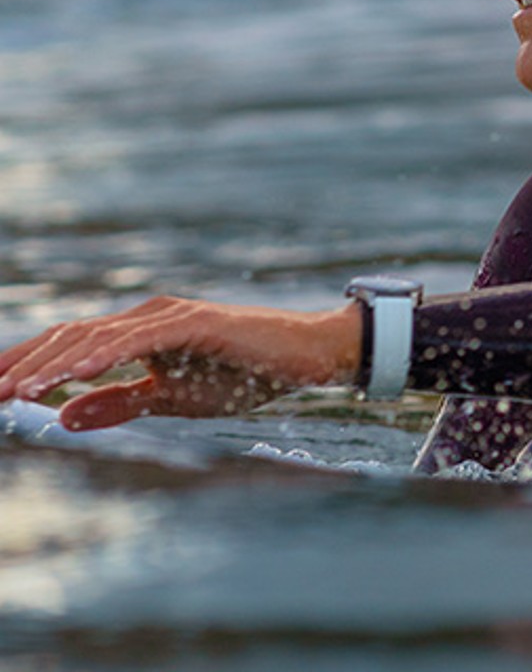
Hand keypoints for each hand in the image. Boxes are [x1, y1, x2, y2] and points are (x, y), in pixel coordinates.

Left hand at [0, 296, 359, 429]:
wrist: (301, 356)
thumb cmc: (241, 374)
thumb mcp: (171, 399)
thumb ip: (119, 402)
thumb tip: (62, 416)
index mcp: (137, 331)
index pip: (70, 345)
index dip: (27, 365)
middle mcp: (146, 315)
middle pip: (71, 336)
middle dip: (25, 365)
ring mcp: (169, 315)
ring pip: (97, 335)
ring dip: (53, 365)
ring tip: (16, 392)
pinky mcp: (194, 322)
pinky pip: (139, 339)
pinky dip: (103, 355)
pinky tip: (76, 374)